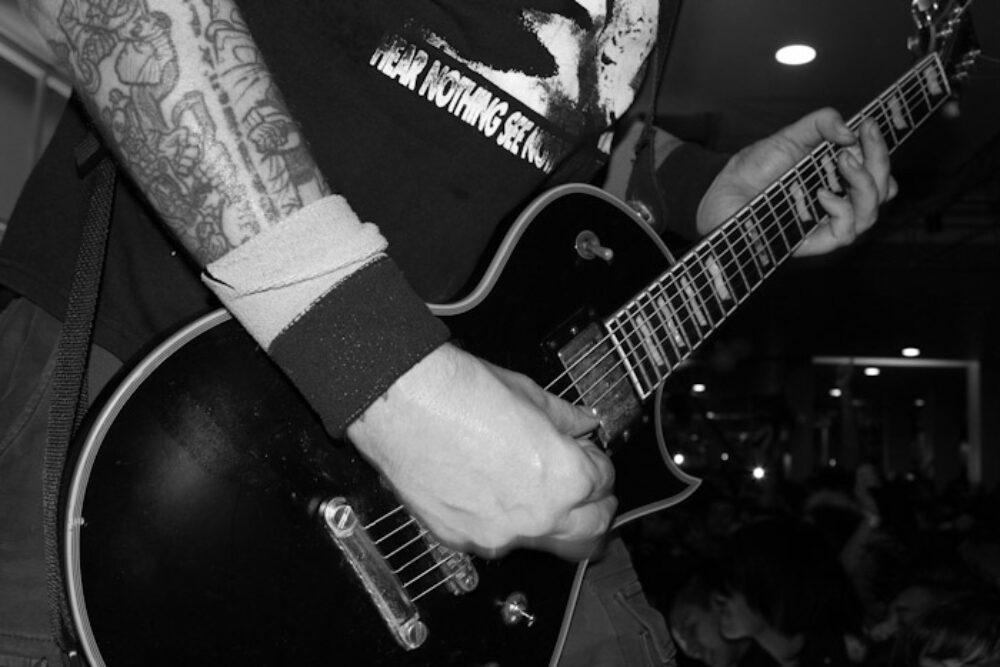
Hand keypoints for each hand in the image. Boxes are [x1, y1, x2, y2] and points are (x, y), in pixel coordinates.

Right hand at [346, 343, 615, 560]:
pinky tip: (494, 492)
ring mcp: (499, 536)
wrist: (402, 403)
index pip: (604, 482)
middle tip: (586, 489)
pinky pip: (499, 540)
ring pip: (549, 547)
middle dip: (595, 507)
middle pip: (593, 531)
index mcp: (565, 478)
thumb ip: (565, 418)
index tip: (586, 453)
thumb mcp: (529, 394)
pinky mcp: (462, 540)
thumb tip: (583, 424)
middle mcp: (538, 516)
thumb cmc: (459, 393)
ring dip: (557, 524)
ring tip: (544, 495)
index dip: (597, 462)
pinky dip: (506, 523)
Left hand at [697, 108, 896, 255]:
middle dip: (879, 162)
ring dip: (864, 185)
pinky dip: (841, 210)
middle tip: (854, 145)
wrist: (723, 193)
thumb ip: (821, 124)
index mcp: (838, 175)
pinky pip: (844, 234)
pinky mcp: (811, 242)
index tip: (869, 124)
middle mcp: (839, 199)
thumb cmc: (754, 168)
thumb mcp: (790, 136)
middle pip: (883, 189)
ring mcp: (826, 222)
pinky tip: (822, 194)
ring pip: (870, 214)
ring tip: (842, 162)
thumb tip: (850, 130)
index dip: (880, 147)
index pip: (877, 167)